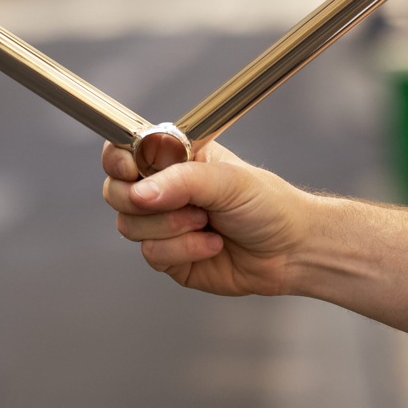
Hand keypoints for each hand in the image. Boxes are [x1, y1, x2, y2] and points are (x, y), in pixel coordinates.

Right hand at [101, 137, 313, 296]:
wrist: (292, 250)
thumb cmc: (267, 204)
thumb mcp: (229, 180)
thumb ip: (182, 181)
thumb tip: (140, 193)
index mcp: (174, 158)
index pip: (125, 150)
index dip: (117, 158)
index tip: (130, 168)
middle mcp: (163, 189)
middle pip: (115, 191)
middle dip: (140, 200)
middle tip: (178, 202)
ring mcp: (163, 225)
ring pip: (129, 226)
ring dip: (171, 227)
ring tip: (207, 222)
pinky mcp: (169, 258)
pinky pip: (152, 255)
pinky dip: (183, 251)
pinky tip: (212, 245)